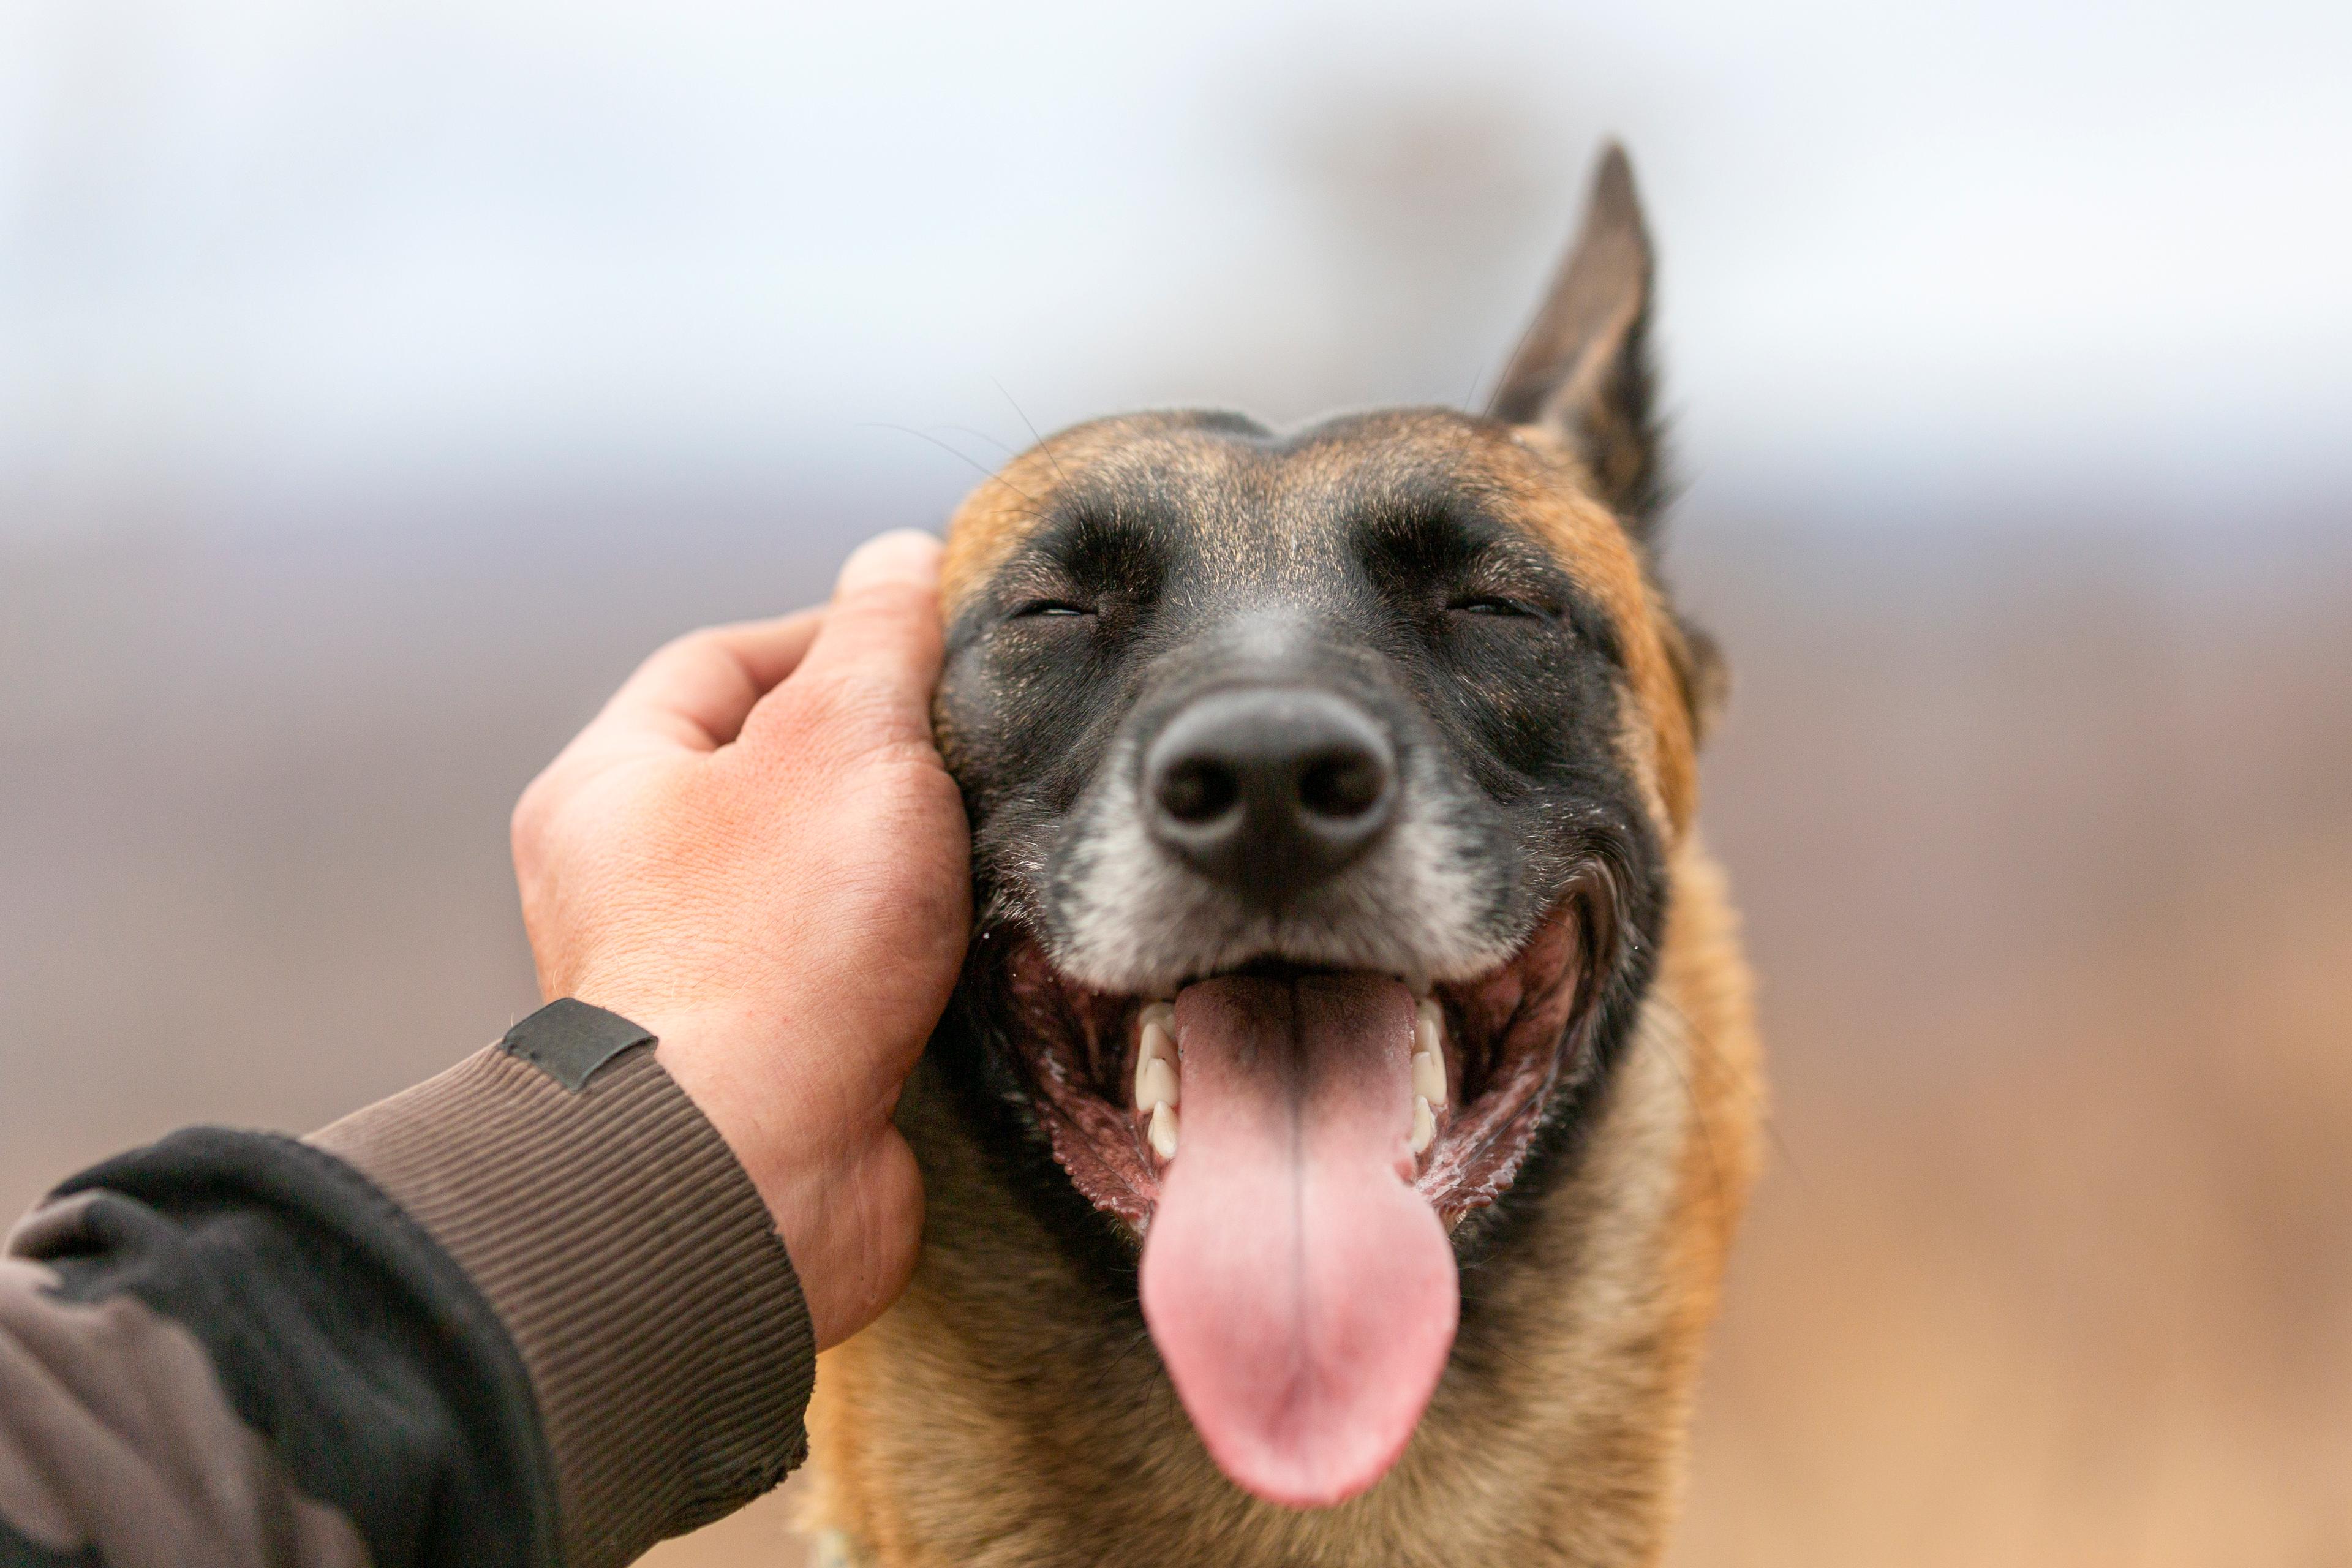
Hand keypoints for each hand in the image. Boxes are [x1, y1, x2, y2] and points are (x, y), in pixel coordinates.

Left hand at [508, 531, 969, 1349]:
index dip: (835, 633)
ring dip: (907, 867)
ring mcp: (697, 981)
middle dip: (883, 759)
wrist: (749, 1178)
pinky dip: (914, 959)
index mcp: (612, 787)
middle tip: (976, 751)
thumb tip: (901, 556)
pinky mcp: (768, 1066)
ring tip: (989, 850)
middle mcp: (632, 884)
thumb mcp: (847, 740)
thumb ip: (882, 636)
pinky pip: (850, 979)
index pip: (724, 661)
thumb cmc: (776, 948)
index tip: (936, 640)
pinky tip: (978, 951)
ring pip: (820, 881)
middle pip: (775, 773)